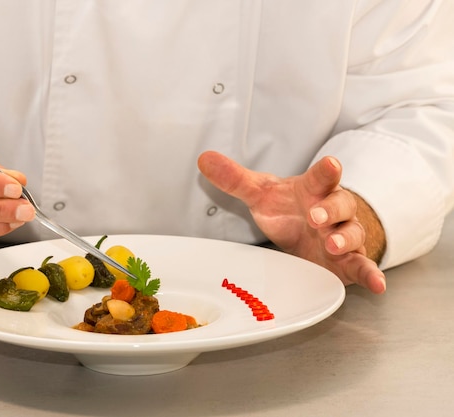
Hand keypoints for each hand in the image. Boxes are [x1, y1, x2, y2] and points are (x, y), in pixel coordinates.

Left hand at [197, 150, 386, 293]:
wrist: (310, 228)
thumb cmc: (288, 206)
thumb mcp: (261, 193)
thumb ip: (235, 179)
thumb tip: (203, 158)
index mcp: (313, 190)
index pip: (321, 176)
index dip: (326, 170)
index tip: (331, 165)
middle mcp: (333, 210)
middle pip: (339, 204)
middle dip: (330, 209)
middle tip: (315, 215)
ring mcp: (344, 235)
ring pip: (352, 234)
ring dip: (345, 239)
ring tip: (332, 245)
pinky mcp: (349, 261)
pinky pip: (363, 265)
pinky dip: (371, 274)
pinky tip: (377, 284)